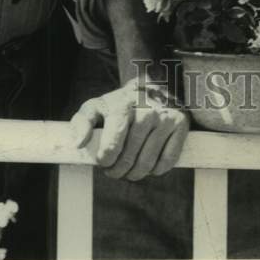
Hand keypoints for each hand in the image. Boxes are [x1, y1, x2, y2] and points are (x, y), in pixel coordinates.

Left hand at [70, 77, 188, 180]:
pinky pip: (167, 162)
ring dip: (135, 174)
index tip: (104, 160)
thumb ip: (82, 122)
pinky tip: (149, 163)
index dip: (105, 161)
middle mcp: (146, 111)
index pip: (111, 147)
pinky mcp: (181, 125)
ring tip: (129, 170)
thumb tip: (78, 144)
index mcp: (123, 106)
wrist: (153, 85)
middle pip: (128, 159)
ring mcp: (165, 118)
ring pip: (147, 164)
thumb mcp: (98, 106)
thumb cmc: (120, 104)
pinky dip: (156, 170)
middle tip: (114, 170)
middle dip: (118, 171)